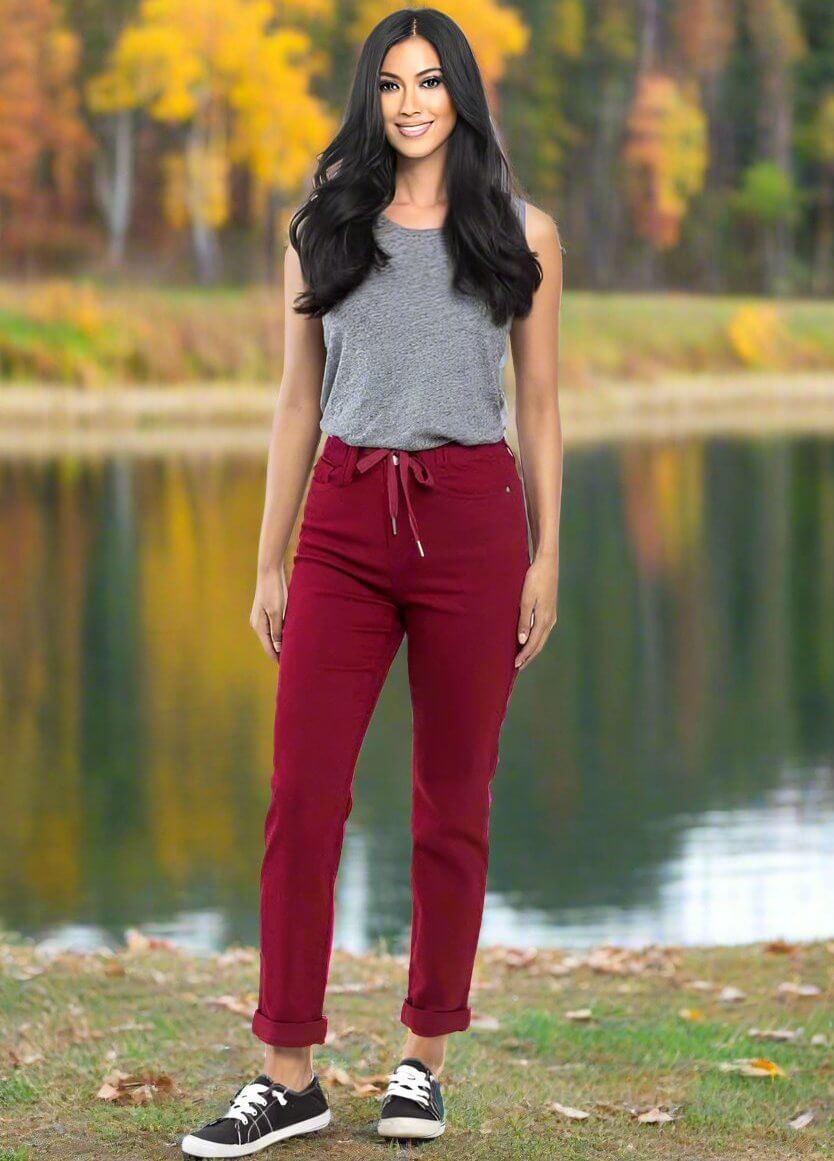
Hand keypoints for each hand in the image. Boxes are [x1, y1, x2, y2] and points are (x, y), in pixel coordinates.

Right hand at [250, 566, 287, 660]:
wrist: (270, 572)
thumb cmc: (275, 591)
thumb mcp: (278, 612)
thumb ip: (278, 631)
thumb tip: (278, 648)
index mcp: (260, 626)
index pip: (269, 649)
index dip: (279, 659)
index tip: (289, 668)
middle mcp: (258, 624)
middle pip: (270, 644)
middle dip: (281, 653)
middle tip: (295, 663)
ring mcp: (261, 618)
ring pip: (273, 636)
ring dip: (282, 644)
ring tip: (294, 653)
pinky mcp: (267, 612)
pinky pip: (274, 628)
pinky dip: (282, 635)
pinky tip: (290, 637)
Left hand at [515, 552, 558, 670]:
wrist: (547, 563)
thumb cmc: (534, 579)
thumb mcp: (526, 600)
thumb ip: (524, 621)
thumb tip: (522, 641)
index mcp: (544, 619)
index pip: (533, 644)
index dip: (524, 656)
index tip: (515, 665)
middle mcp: (550, 620)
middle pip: (539, 644)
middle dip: (528, 657)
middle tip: (517, 667)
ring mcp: (551, 616)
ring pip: (541, 638)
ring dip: (532, 649)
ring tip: (522, 657)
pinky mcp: (549, 610)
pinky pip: (542, 631)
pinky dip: (535, 639)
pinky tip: (529, 640)